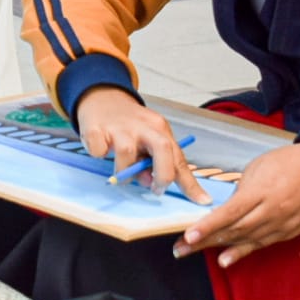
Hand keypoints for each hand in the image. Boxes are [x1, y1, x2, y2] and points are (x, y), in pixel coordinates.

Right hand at [75, 86, 209, 203]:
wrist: (101, 98)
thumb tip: (151, 184)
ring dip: (125, 170)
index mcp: (160, 129)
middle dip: (163, 174)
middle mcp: (144, 126)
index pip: (179, 159)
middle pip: (162, 148)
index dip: (190, 183)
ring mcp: (120, 126)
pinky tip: (101, 151)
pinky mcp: (96, 128)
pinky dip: (99, 155)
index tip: (203, 202)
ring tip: (121, 170)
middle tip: (155, 189)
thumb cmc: (127, 126)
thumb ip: (153, 162)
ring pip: (127, 152)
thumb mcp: (146, 140)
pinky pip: (99, 150)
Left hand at [175, 143, 299, 267]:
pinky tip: (224, 261)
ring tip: (191, 252)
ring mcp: (281, 225)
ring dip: (216, 247)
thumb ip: (241, 191)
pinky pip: (261, 245)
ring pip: (244, 240)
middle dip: (203, 240)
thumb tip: (224, 209)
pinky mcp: (288, 233)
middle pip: (233, 230)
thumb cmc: (289, 162)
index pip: (230, 212)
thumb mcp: (259, 168)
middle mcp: (271, 212)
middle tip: (179, 248)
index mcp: (262, 191)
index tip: (188, 234)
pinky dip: (241, 253)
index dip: (208, 225)